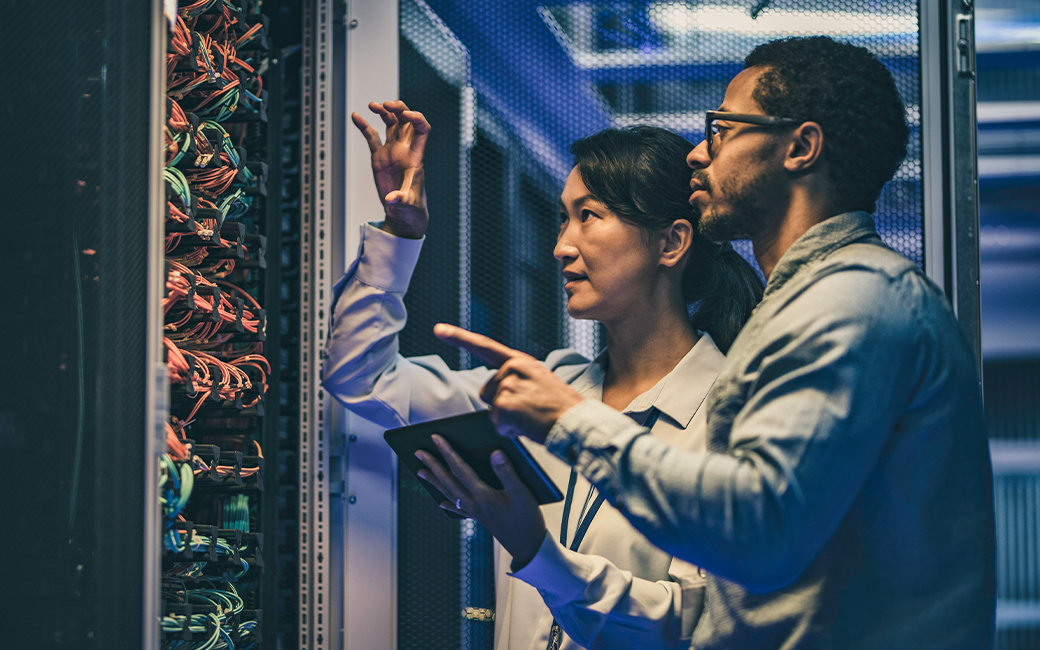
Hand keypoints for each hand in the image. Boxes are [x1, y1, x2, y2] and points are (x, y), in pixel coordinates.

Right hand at [351, 100, 429, 238]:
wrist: (403, 213)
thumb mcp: (408, 205)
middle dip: (398, 108)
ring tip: (372, 105)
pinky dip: (364, 126)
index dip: (416, 119)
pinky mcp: (380, 157)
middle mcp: (404, 150)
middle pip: (406, 121)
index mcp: (415, 156)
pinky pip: (372, 137)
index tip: (405, 114)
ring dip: (384, 112)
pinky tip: (356, 116)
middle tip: (385, 104)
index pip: (422, 130)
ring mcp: (392, 152)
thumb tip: (392, 199)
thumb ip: (401, 200)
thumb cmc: (412, 209)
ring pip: (391, 124)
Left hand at [416, 435, 546, 567]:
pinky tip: (441, 503)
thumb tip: (494, 452)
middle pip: (448, 480)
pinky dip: (448, 504)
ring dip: (434, 481)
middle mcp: (474, 503)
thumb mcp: (522, 492)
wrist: (528, 547)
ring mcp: (474, 512)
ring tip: (421, 472)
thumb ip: (507, 472)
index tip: (435, 438)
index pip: (460, 468)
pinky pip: (458, 509)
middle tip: (418, 452)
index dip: (447, 451)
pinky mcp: (479, 518)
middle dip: (433, 464)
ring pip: (449, 493)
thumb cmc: (527, 519)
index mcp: (482, 494)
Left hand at [433, 324, 584, 443]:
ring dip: (508, 419)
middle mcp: (512, 369)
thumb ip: (517, 380)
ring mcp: (507, 386)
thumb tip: (495, 394)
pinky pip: (497, 425)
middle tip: (530, 410)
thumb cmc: (562, 408)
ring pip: (492, 410)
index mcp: (521, 361)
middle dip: (502, 405)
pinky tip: (529, 426)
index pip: (485, 346)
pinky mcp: (504, 406)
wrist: (577, 423)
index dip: (459, 337)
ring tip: (532, 417)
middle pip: (487, 392)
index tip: (438, 329)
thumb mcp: (540, 382)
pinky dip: (511, 431)